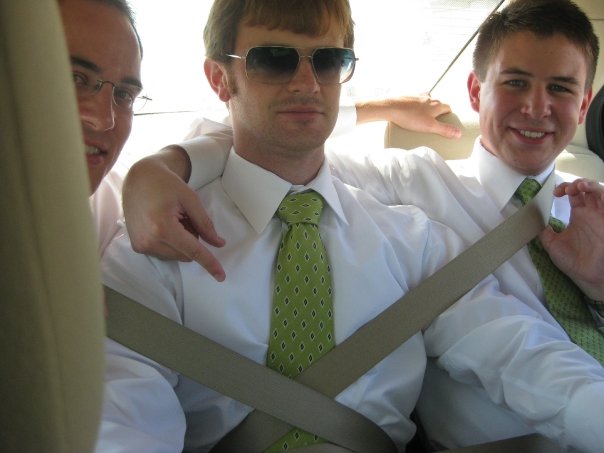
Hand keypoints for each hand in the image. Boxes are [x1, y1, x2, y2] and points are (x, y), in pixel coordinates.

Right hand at [122, 148, 225, 280]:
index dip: (209, 263)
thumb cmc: (166, 185)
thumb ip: (205, 224)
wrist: (138, 179)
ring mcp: (141, 245)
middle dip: (192, 240)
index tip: (221, 276)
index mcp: (163, 228)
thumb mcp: (191, 199)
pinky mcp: (137, 247)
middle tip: (184, 217)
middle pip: (186, 255)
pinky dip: (170, 243)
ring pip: (176, 256)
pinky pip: (165, 254)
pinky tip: (162, 224)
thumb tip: (218, 244)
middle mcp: (149, 241)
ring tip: (171, 219)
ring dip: (181, 242)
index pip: (193, 251)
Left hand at [355, 93, 461, 138]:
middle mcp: (429, 97)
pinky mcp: (407, 97)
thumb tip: (459, 134)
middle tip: (434, 123)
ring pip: (426, 102)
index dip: (448, 115)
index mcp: (436, 104)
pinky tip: (411, 114)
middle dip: (438, 113)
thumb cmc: (410, 117)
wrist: (390, 107)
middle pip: (437, 104)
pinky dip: (415, 107)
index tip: (446, 123)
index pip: (448, 108)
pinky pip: (415, 102)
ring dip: (426, 109)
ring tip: (422, 119)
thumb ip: (444, 130)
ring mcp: (417, 96)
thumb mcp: (430, 126)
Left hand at [540, 179, 603, 299]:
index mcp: (579, 216)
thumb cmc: (574, 261)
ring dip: (588, 184)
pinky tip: (588, 190)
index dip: (564, 188)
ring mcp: (600, 215)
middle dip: (575, 184)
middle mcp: (591, 213)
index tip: (554, 193)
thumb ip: (543, 231)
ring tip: (577, 187)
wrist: (589, 276)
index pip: (573, 195)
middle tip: (563, 191)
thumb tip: (530, 218)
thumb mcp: (552, 244)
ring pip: (598, 191)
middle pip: (586, 189)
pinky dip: (599, 192)